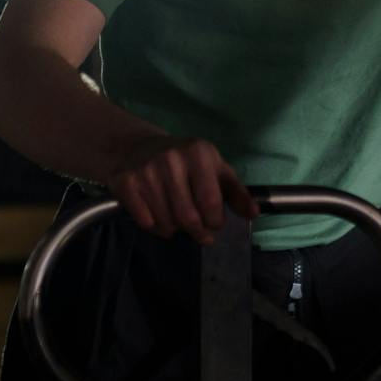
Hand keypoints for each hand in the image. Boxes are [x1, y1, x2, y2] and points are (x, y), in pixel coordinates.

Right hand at [106, 135, 259, 245]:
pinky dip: (154, 227)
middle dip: (197, 232)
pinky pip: (145, 222)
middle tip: (198, 231)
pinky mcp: (126, 182)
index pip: (211, 203)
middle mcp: (171, 158)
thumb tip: (254, 213)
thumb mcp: (215, 169)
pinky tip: (156, 214)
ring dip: (174, 230)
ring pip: (167, 223)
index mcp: (198, 153)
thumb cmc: (185, 162)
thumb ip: (236, 192)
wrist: (139, 147)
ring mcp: (146, 170)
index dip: (215, 222)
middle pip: (188, 218)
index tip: (214, 223)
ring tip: (176, 218)